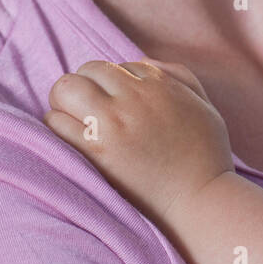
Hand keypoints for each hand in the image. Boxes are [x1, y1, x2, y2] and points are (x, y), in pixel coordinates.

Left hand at [43, 59, 233, 227]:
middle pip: (87, 69)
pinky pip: (56, 123)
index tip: (117, 104)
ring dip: (66, 102)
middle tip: (89, 109)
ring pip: (66, 88)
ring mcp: (111, 123)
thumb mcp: (204, 105)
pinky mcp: (94, 150)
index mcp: (159, 84)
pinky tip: (70, 140)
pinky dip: (57, 127)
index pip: (118, 65)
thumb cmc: (206, 156)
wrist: (199, 200)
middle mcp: (133, 97)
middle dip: (86, 86)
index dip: (114, 85)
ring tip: (75, 121)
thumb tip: (141, 63)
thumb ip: (179, 76)